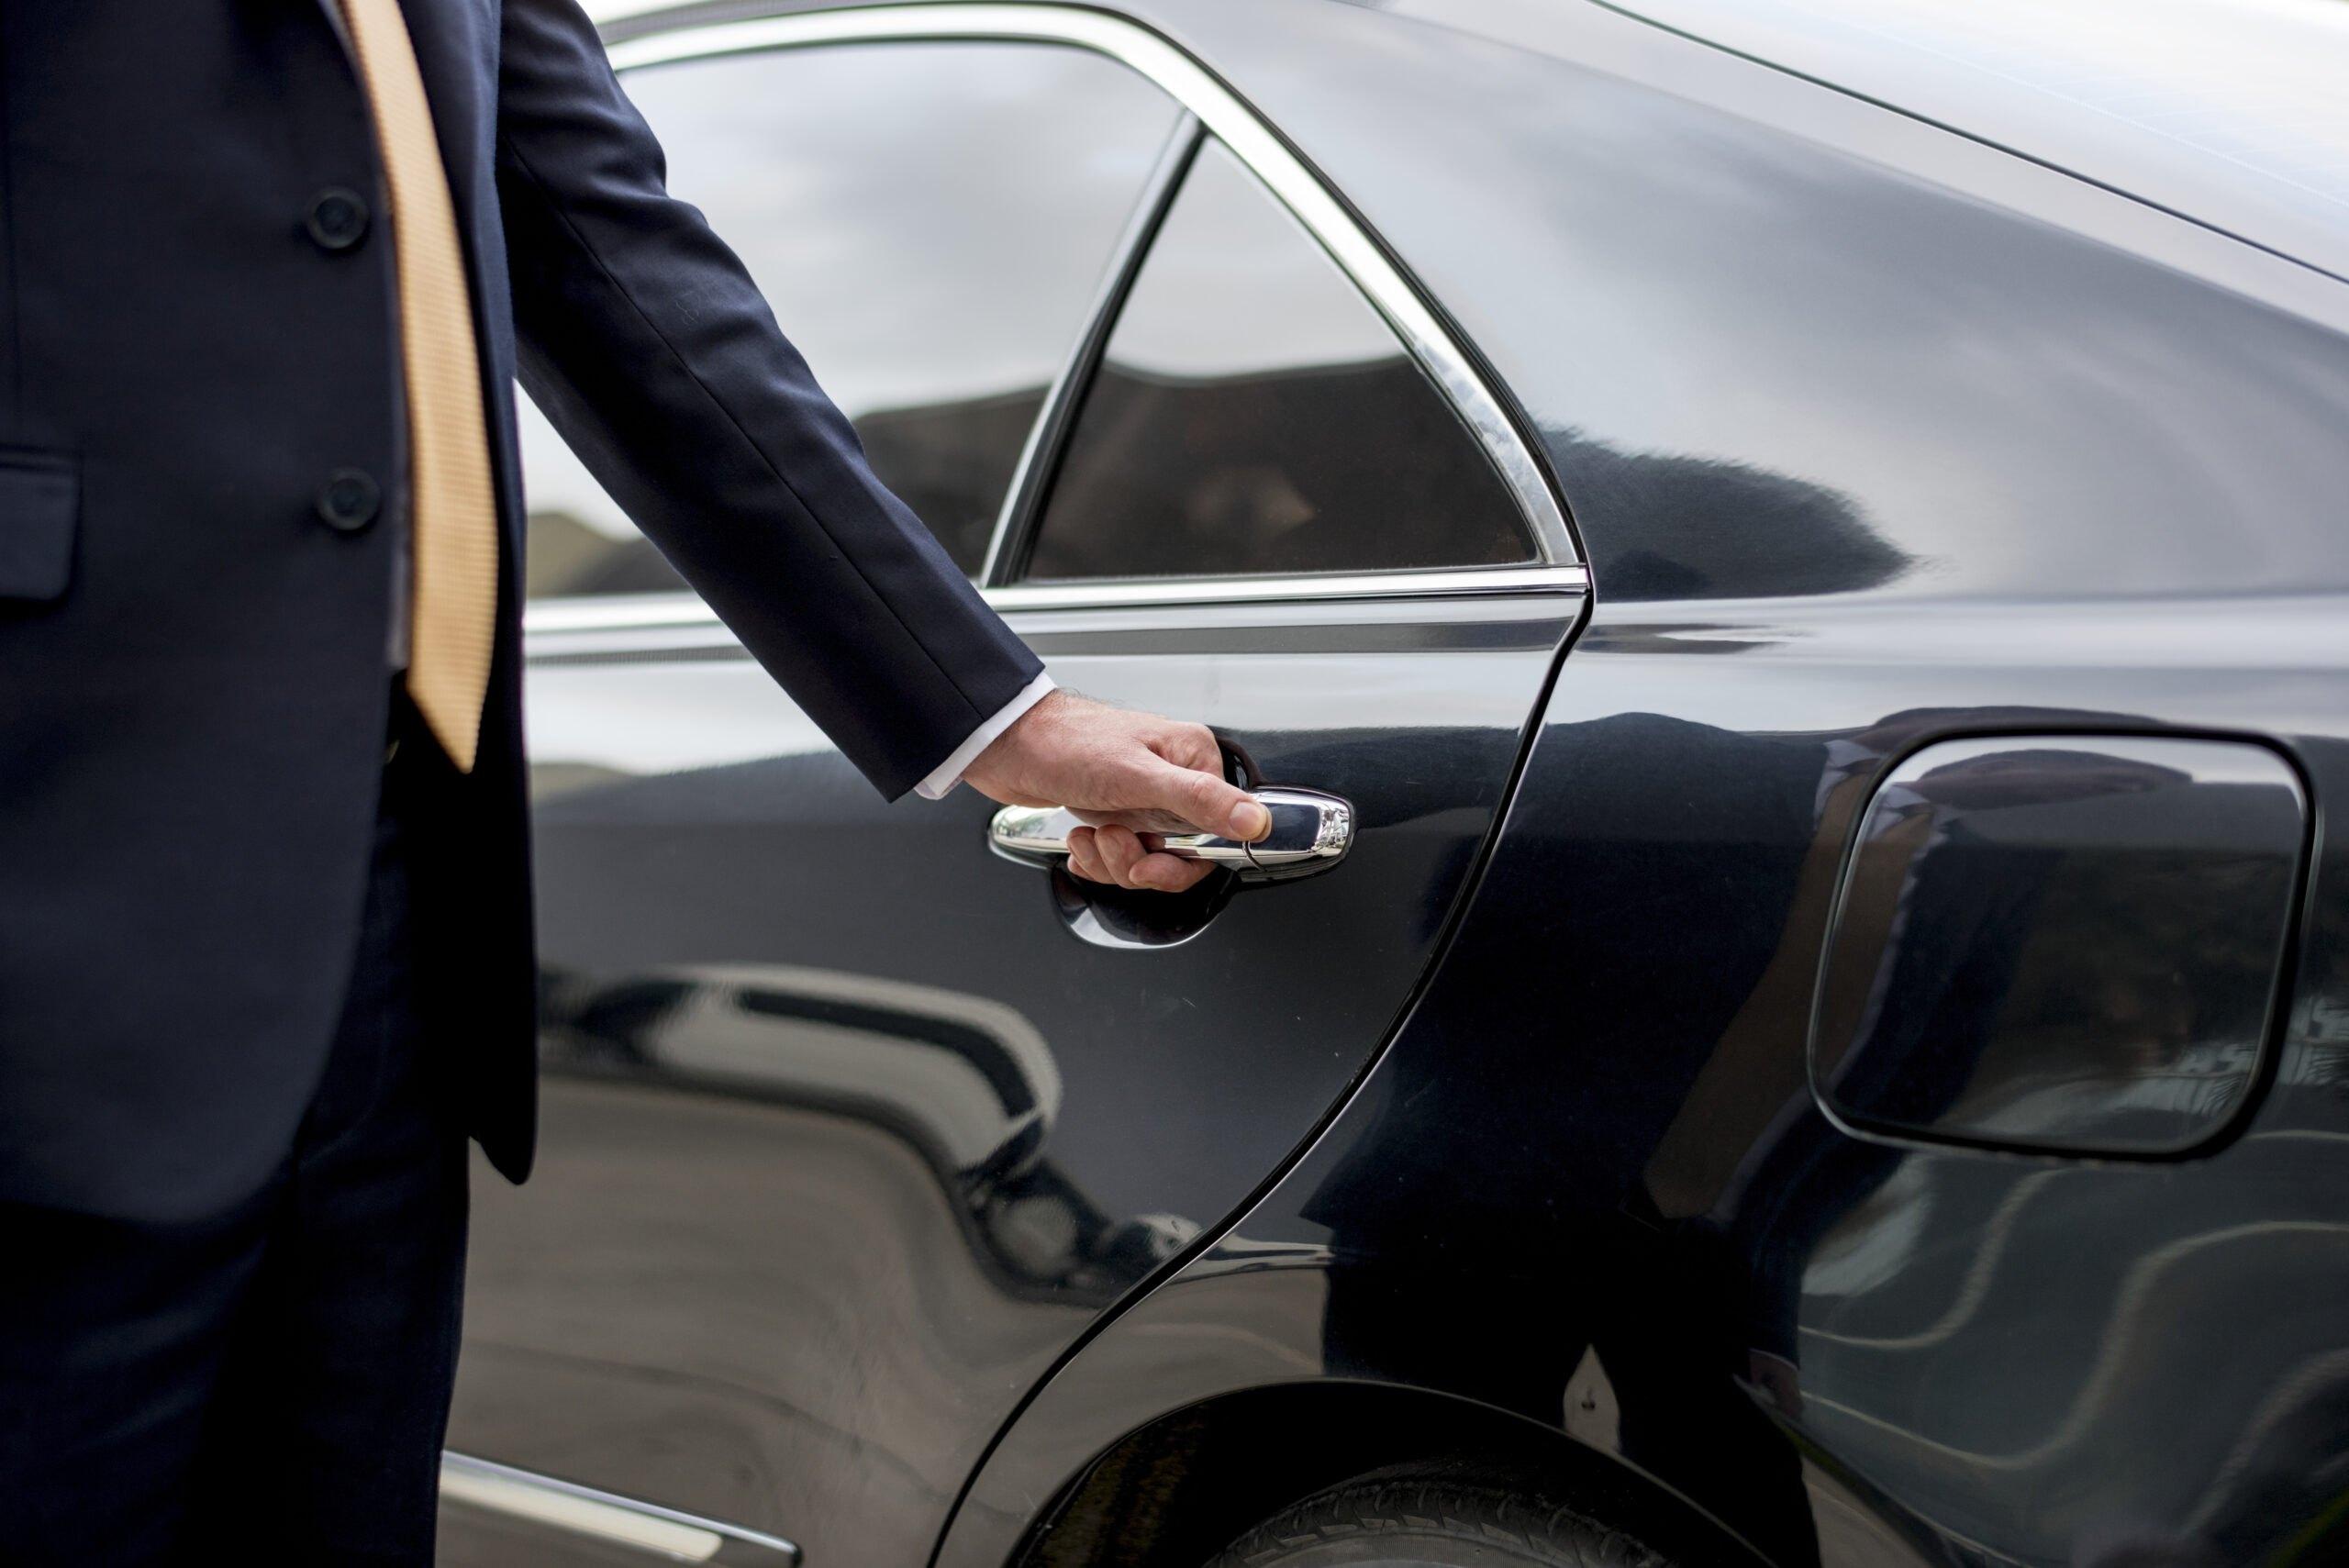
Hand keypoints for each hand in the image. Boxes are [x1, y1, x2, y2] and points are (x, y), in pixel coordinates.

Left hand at [961, 690, 1269, 891]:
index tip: (1153, 862)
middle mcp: (1172, 779)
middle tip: (1114, 844)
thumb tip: (1254, 820)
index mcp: (1192, 761)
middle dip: (1140, 862)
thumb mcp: (1137, 777)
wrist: (1005, 745)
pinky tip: (1081, 840)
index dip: (1183, 861)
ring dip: (1113, 860)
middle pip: (1182, 853)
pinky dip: (1098, 859)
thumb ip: (1200, 802)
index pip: (1218, 833)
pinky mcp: (1115, 812)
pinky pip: (1122, 857)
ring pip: (1148, 860)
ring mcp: (1142, 797)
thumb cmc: (1065, 745)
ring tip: (1090, 836)